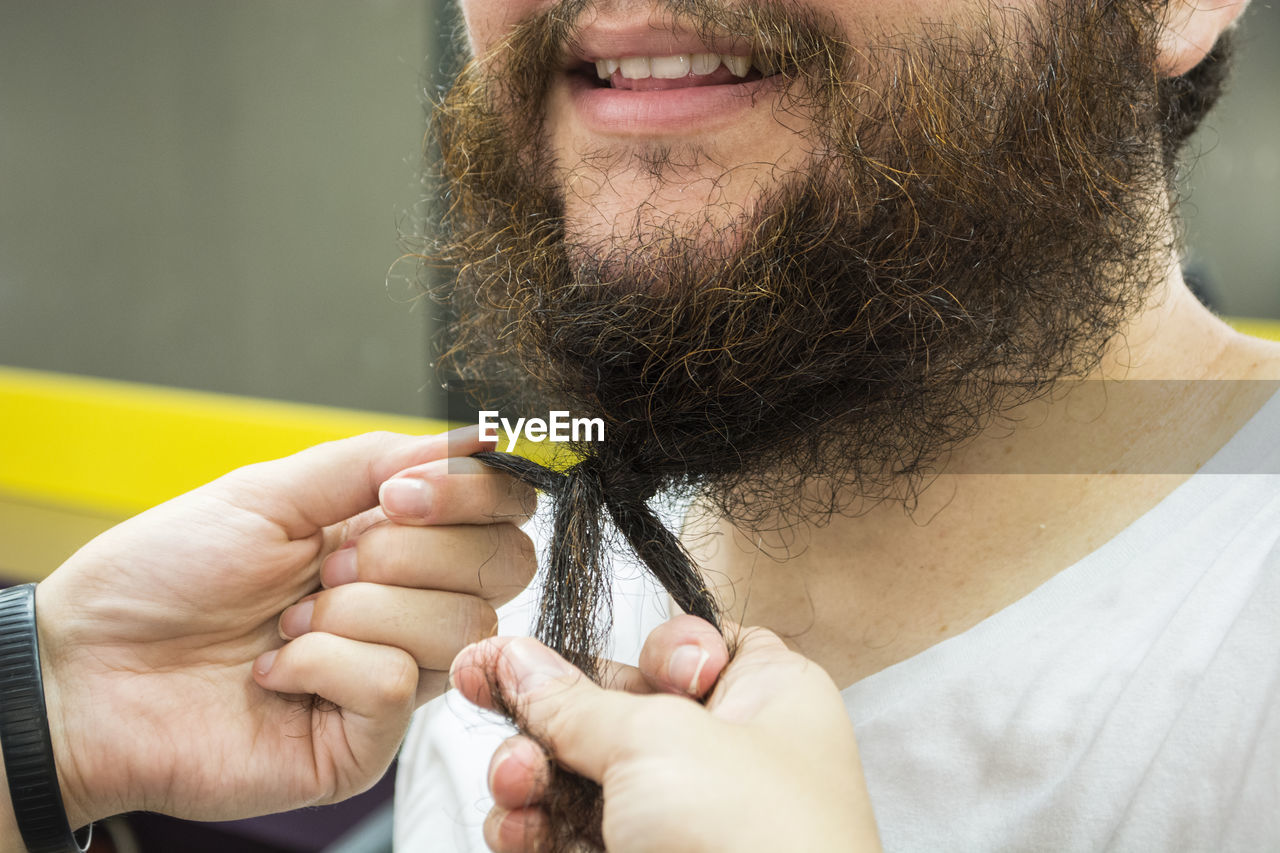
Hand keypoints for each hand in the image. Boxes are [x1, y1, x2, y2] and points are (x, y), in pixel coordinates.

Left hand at [33, 428, 535, 828]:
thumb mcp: (269, 492)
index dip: (475, 493)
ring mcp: (392, 676)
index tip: (400, 491)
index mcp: (395, 540)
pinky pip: (394, 685)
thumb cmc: (165, 575)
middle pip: (503, 568)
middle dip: (414, 551)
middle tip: (329, 561)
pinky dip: (325, 663)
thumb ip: (377, 461)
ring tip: (287, 622)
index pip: (502, 513)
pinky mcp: (364, 742)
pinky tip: (273, 670)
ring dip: (358, 611)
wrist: (89, 665)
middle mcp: (408, 607)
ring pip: (457, 627)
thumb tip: (476, 439)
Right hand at [451, 617, 881, 852]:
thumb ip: (578, 702)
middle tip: (483, 690)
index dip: (635, 648)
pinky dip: (536, 832)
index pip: (693, 648)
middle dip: (548, 713)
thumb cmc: (759, 842)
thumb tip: (521, 662)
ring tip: (514, 782)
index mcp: (767, 698)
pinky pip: (573, 840)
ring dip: (531, 775)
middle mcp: (730, 758)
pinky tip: (515, 829)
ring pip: (585, 781)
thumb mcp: (659, 740)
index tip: (570, 645)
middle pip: (617, 712)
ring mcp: (687, 824)